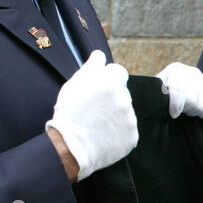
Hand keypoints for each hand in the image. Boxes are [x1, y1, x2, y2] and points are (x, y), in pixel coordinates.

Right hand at [46, 50, 137, 181]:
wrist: (72, 147)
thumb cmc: (70, 113)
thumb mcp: (75, 83)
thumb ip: (92, 66)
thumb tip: (100, 55)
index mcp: (112, 81)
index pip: (118, 72)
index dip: (107, 79)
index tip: (98, 89)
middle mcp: (125, 97)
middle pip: (122, 92)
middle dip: (111, 98)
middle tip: (94, 109)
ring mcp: (130, 118)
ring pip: (125, 111)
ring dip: (115, 115)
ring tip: (97, 124)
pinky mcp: (132, 136)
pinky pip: (127, 130)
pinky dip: (118, 132)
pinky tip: (103, 135)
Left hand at [157, 62, 202, 118]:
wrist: (174, 88)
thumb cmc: (162, 93)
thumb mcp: (156, 91)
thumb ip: (158, 95)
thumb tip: (160, 103)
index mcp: (175, 70)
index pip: (179, 88)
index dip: (176, 104)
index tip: (173, 115)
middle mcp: (192, 72)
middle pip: (192, 98)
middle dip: (185, 109)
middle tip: (180, 109)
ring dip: (194, 111)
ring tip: (187, 108)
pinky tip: (197, 111)